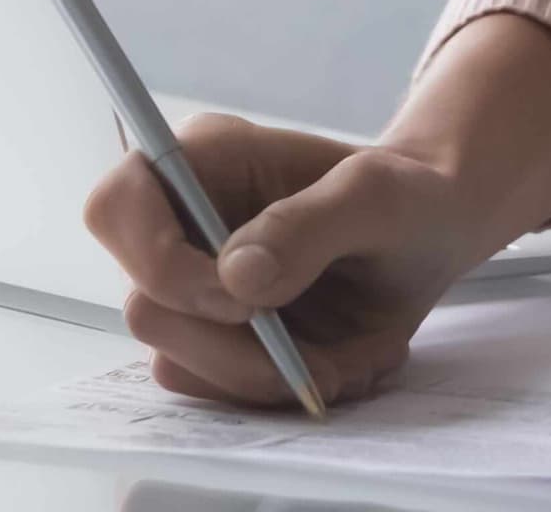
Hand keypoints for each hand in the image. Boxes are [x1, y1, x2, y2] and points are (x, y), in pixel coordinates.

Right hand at [83, 11, 550, 409]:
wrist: (434, 231)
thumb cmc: (408, 193)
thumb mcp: (380, 195)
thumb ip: (312, 224)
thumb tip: (236, 276)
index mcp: (206, 161)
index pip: (117, 207)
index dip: (158, 263)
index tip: (241, 300)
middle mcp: (183, 223)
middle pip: (148, 307)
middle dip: (234, 348)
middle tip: (316, 356)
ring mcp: (194, 284)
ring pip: (178, 360)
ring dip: (265, 377)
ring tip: (346, 358)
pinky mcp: (217, 335)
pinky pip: (217, 386)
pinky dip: (278, 389)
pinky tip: (337, 363)